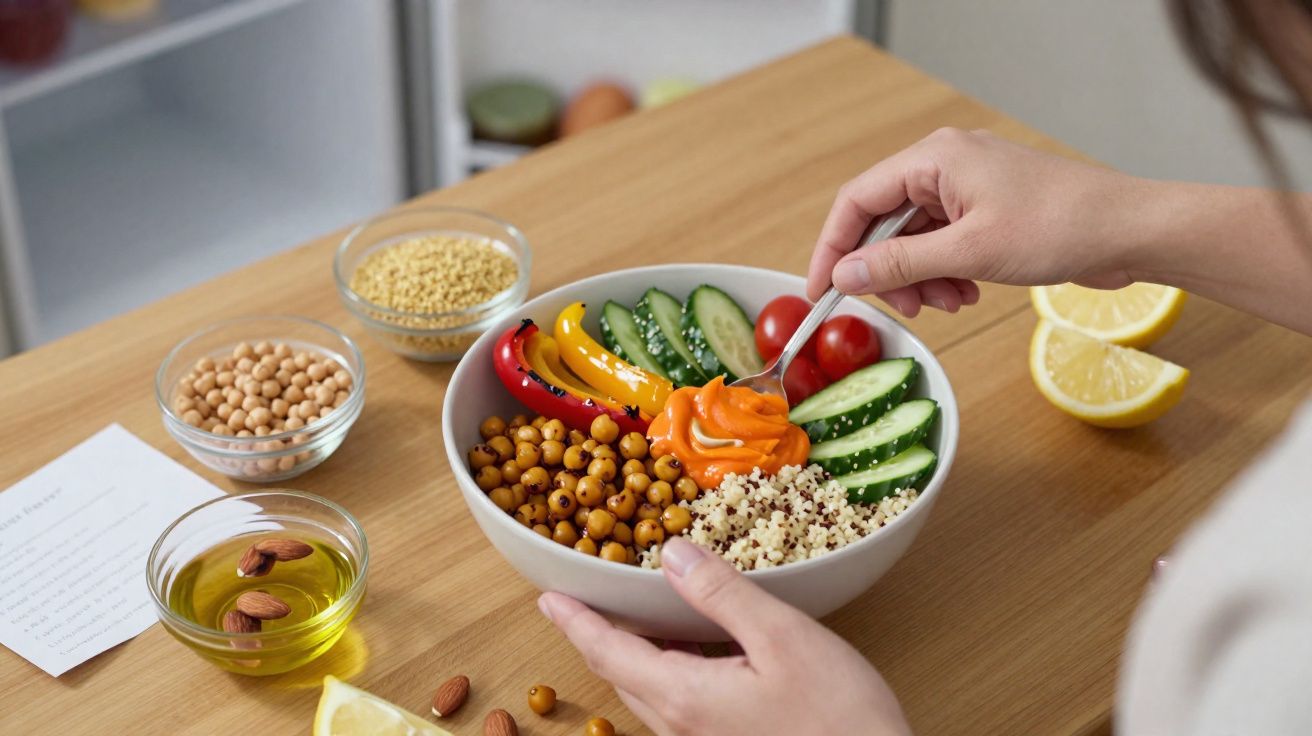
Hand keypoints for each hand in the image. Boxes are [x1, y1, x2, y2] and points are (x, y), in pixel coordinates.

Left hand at [538, 538, 911, 735]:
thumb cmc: (839, 720)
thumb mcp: (783, 639)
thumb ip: (722, 594)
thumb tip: (672, 554)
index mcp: (684, 695)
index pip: (608, 651)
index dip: (574, 620)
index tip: (546, 597)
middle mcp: (681, 727)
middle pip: (622, 674)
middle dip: (598, 636)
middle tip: (583, 600)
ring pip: (650, 693)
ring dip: (633, 655)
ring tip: (634, 618)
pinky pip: (678, 707)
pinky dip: (667, 672)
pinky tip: (693, 653)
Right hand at [806, 127, 1152, 315]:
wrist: (1131, 231)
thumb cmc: (1061, 226)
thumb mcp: (969, 252)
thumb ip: (899, 264)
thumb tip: (845, 275)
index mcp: (934, 158)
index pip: (857, 201)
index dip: (833, 248)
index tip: (822, 290)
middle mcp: (945, 165)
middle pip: (884, 223)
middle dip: (888, 271)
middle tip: (903, 308)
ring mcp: (968, 187)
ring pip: (914, 239)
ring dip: (921, 278)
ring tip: (949, 304)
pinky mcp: (987, 210)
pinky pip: (944, 244)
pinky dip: (945, 273)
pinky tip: (968, 294)